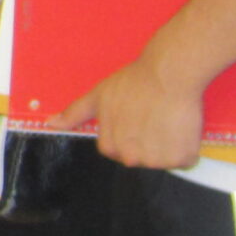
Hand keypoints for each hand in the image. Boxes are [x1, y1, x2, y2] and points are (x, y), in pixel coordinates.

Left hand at [62, 47, 209, 171]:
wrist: (168, 74)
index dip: (130, 132)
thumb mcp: (98, 95)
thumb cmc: (133, 82)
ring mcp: (156, 160)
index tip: (137, 117)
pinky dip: (186, 147)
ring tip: (167, 119)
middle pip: (141, 157)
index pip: (118, 150)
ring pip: (163, 160)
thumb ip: (74, 113)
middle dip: (148, 141)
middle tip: (154, 117)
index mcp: (110, 147)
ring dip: (168, 145)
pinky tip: (182, 126)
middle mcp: (131, 158)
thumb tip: (50, 124)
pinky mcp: (180, 158)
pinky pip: (185, 160)